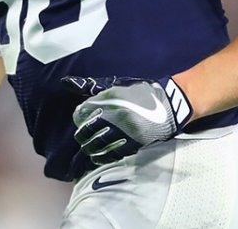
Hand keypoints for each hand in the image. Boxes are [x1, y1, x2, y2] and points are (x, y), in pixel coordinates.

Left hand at [61, 75, 193, 164]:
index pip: (82, 112)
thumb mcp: (117, 85)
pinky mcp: (134, 143)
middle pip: (88, 131)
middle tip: (82, 137)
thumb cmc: (142, 92)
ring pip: (99, 145)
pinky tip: (100, 157)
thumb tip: (67, 81)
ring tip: (90, 149)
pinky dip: (104, 157)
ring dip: (91, 148)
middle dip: (83, 135)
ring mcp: (124, 130)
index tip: (80, 120)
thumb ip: (92, 86)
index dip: (79, 117)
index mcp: (109, 99)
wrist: (170, 104)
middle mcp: (115, 115)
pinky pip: (114, 154)